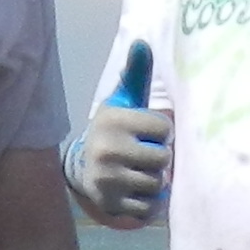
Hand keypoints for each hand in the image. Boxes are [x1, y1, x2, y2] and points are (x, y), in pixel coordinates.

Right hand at [73, 40, 173, 231]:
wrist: (85, 169)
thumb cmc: (117, 130)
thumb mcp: (124, 101)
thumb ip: (136, 74)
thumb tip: (142, 41)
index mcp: (112, 120)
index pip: (163, 129)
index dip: (161, 133)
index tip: (146, 132)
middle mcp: (106, 148)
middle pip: (162, 158)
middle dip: (159, 158)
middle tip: (143, 155)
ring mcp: (107, 179)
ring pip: (158, 184)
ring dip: (156, 181)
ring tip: (139, 171)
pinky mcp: (111, 203)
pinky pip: (149, 207)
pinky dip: (149, 202)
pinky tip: (135, 190)